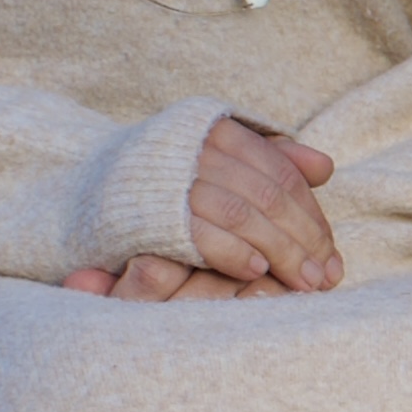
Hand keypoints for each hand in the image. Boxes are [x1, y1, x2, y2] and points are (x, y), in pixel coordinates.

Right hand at [64, 119, 340, 298]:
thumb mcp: (214, 166)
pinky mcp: (151, 210)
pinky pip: (203, 231)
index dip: (311, 214)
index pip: (281, 172)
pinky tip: (256, 273)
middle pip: (269, 192)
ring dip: (279, 250)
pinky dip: (234, 252)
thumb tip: (326, 167)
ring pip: (243, 211)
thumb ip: (268, 164)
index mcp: (216, 130)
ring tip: (301, 281)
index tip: (332, 252)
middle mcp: (196, 145)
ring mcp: (173, 175)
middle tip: (326, 275)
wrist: (79, 195)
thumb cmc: (162, 188)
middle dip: (304, 237)